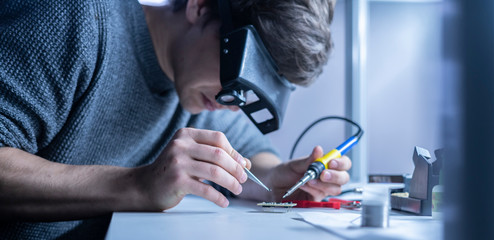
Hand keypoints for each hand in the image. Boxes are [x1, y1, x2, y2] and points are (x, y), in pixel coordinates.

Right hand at [135, 128, 250, 209]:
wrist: (145, 186)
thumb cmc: (174, 170)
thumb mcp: (191, 155)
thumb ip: (215, 155)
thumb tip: (245, 162)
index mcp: (186, 135)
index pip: (218, 138)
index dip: (234, 152)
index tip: (243, 164)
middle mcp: (181, 145)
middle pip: (219, 155)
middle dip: (236, 168)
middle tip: (243, 179)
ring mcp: (177, 163)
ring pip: (215, 172)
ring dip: (231, 183)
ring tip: (237, 189)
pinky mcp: (177, 181)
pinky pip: (205, 190)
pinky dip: (218, 197)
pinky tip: (223, 202)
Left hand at [267, 146, 351, 201]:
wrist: (271, 185)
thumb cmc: (284, 172)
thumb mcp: (296, 163)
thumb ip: (309, 159)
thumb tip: (318, 149)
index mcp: (324, 165)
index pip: (343, 163)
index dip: (342, 163)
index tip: (332, 162)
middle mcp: (326, 177)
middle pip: (343, 178)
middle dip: (335, 176)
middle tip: (323, 174)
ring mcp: (322, 189)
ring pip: (335, 189)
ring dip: (323, 184)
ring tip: (309, 180)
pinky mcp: (315, 199)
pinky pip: (320, 196)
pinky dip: (312, 190)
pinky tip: (303, 186)